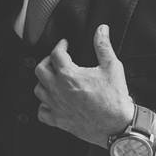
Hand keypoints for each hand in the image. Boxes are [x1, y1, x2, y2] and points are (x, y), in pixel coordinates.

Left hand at [33, 25, 134, 147]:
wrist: (117, 125)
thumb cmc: (114, 98)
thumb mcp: (112, 67)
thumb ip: (103, 46)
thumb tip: (102, 30)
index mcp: (69, 75)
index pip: (56, 53)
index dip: (60, 45)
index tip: (64, 44)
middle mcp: (58, 90)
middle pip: (40, 70)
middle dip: (47, 61)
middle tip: (56, 59)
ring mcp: (56, 106)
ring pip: (38, 90)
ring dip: (44, 82)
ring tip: (53, 79)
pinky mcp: (58, 120)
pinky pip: (41, 112)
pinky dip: (44, 105)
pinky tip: (52, 100)